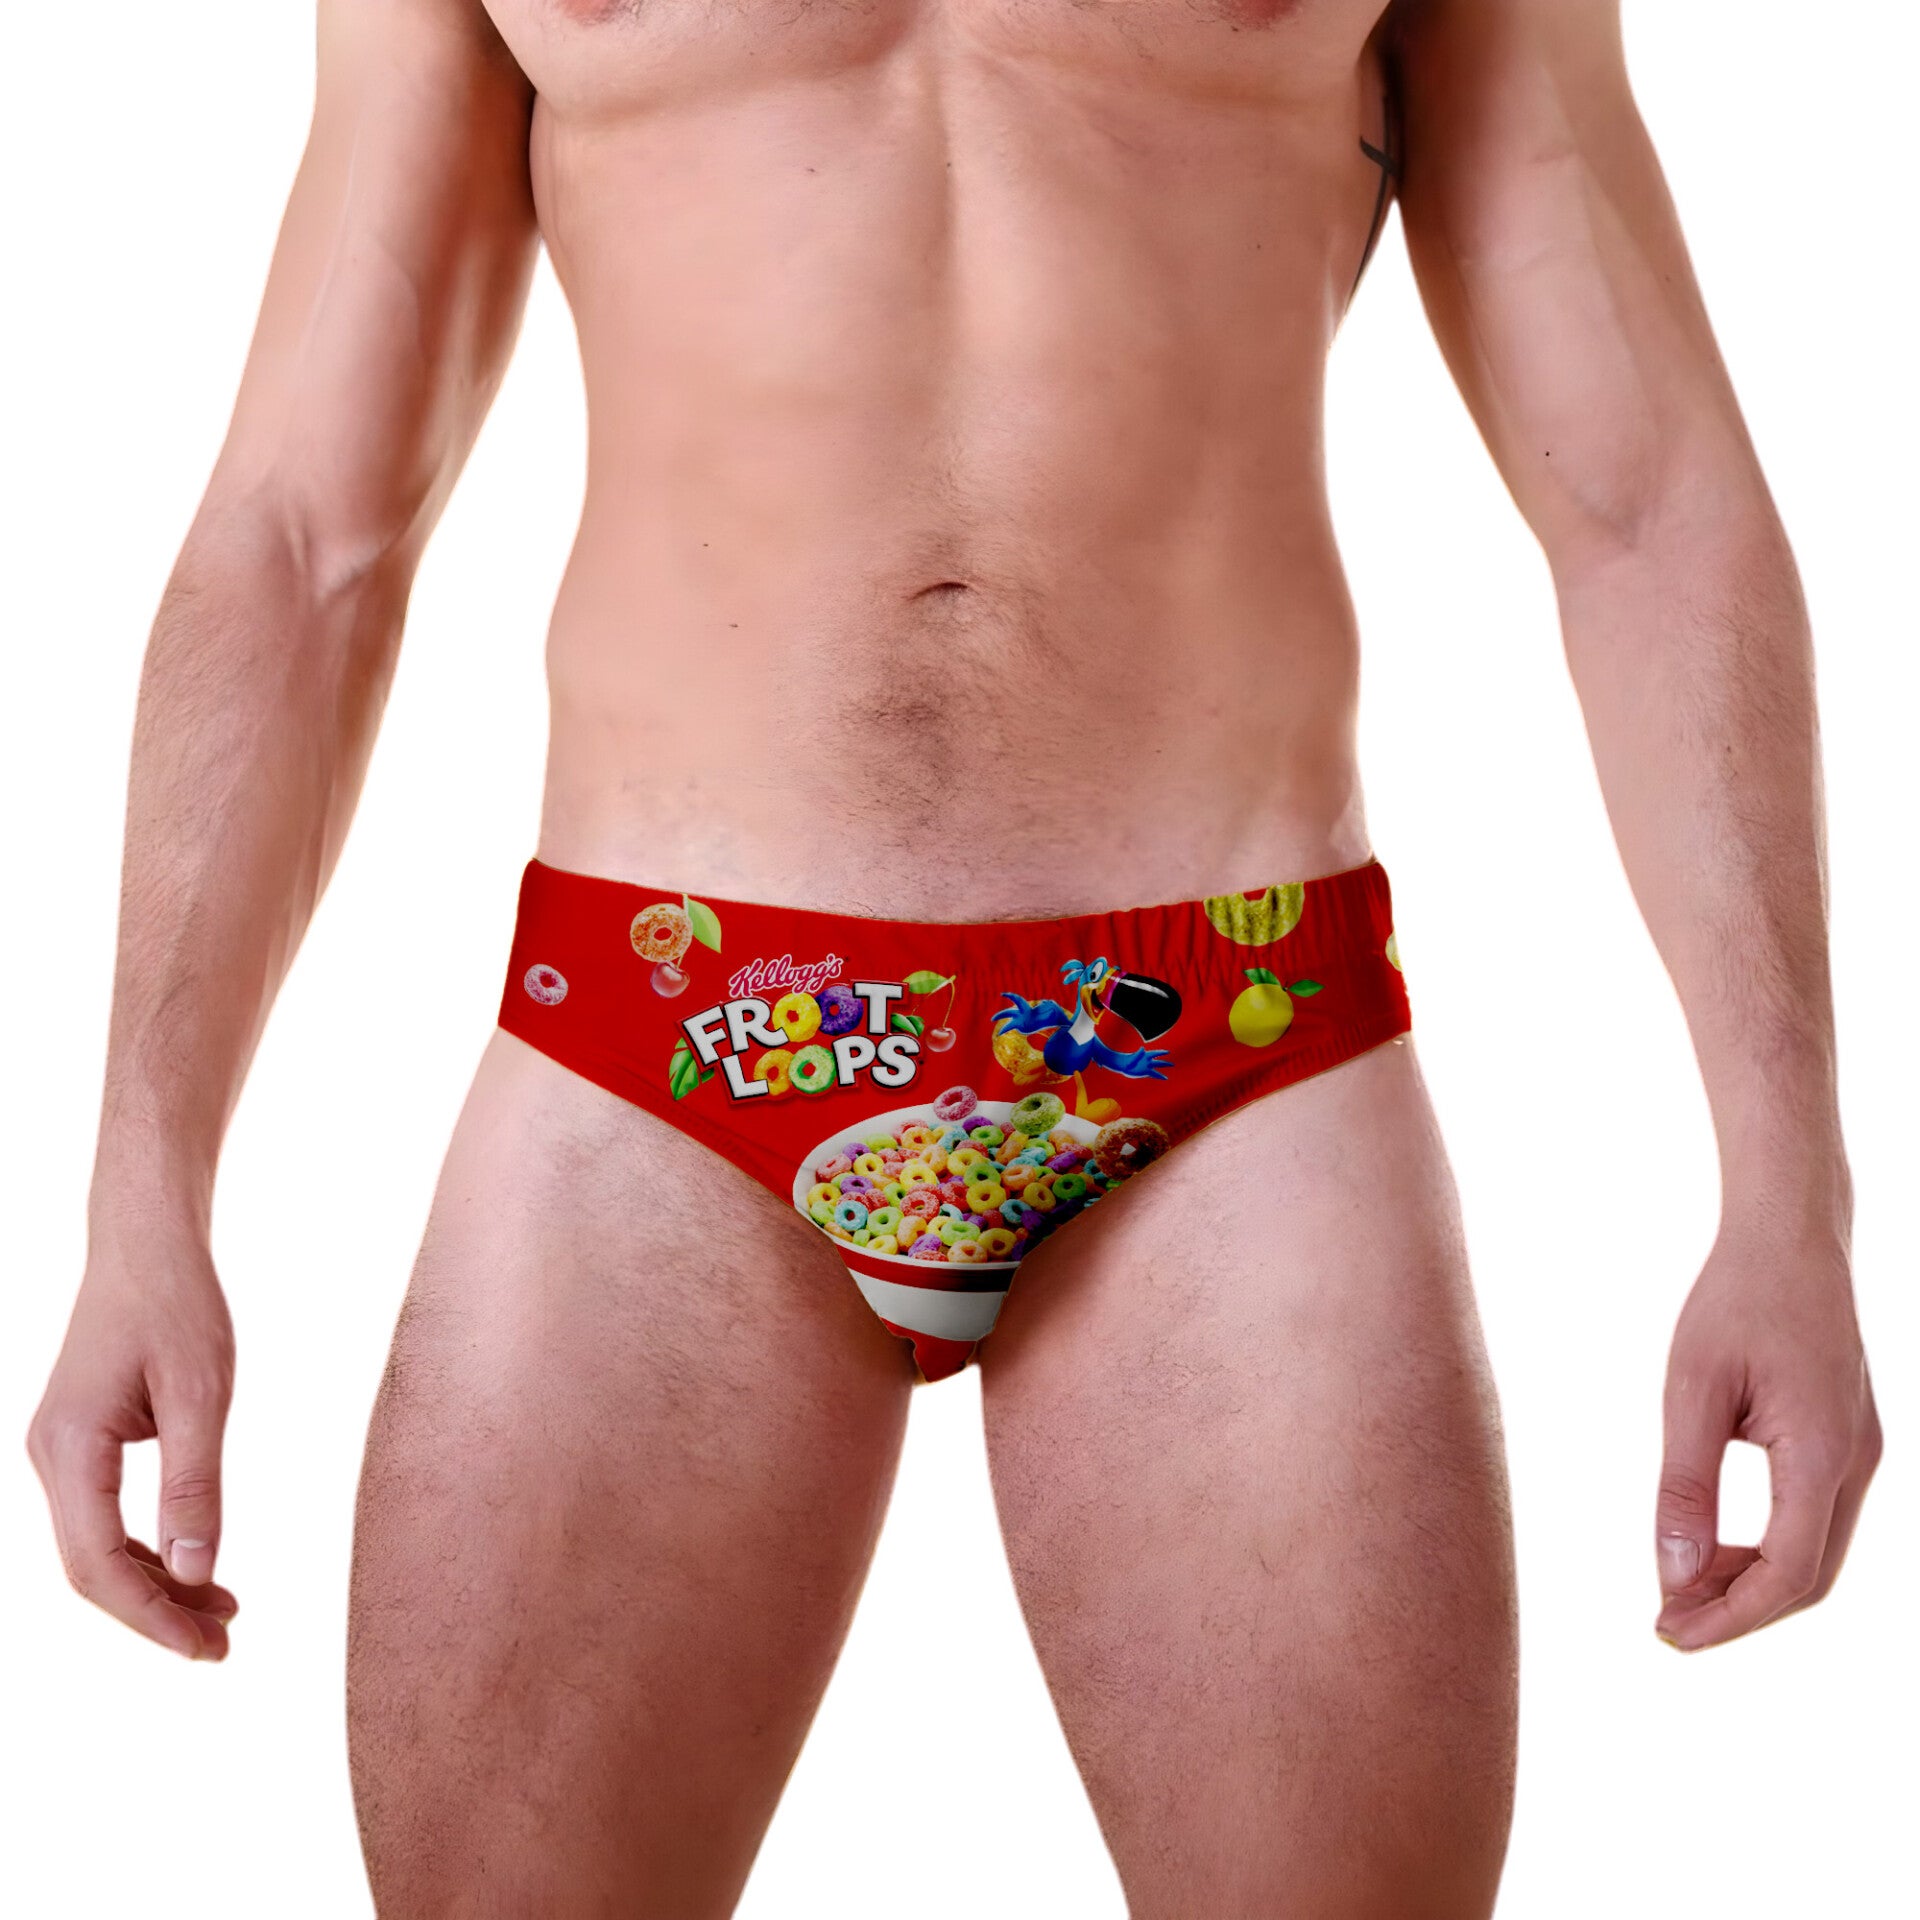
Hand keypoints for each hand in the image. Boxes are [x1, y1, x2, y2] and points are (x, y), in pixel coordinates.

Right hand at [28, 1211, 239, 1658]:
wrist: (146, 1244)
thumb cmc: (177, 1305)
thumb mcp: (203, 1394)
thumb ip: (196, 1485)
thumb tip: (198, 1573)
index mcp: (70, 1450)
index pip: (98, 1565)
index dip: (151, 1616)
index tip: (207, 1648)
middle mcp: (50, 1459)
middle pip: (92, 1568)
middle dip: (156, 1612)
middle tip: (225, 1645)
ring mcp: (60, 1453)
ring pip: (98, 1547)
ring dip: (156, 1585)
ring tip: (224, 1614)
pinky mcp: (81, 1444)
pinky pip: (104, 1518)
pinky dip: (148, 1549)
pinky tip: (195, 1566)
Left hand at [1654, 1225, 1879, 1650]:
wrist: (1791, 1239)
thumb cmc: (1736, 1302)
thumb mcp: (1692, 1389)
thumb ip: (1685, 1483)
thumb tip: (1674, 1572)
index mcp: (1822, 1454)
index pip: (1786, 1574)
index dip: (1729, 1618)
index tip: (1668, 1634)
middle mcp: (1856, 1463)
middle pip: (1809, 1578)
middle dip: (1740, 1611)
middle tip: (1668, 1625)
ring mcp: (1860, 1452)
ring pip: (1816, 1552)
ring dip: (1753, 1582)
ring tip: (1680, 1589)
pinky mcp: (1847, 1439)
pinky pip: (1815, 1518)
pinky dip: (1768, 1547)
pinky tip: (1715, 1546)